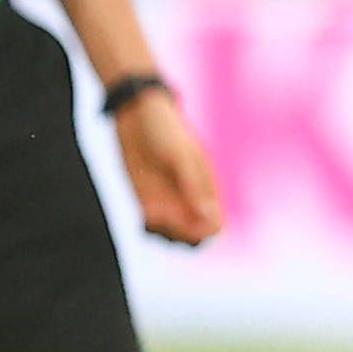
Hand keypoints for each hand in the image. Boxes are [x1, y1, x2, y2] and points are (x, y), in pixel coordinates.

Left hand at [113, 90, 223, 246]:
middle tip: (165, 218)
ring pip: (172, 235)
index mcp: (207, 188)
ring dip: (163, 232)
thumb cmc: (166, 130)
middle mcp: (190, 199)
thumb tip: (208, 217)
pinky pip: (152, 226)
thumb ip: (193, 186)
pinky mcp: (148, 200)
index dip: (203, 231)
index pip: (215, 225)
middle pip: (194, 237)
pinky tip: (144, 215)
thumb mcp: (180, 155)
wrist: (137, 114)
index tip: (187, 222)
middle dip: (181, 235)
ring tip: (152, 215)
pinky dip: (149, 227)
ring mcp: (169, 201)